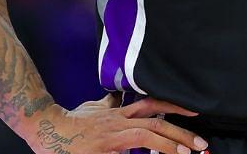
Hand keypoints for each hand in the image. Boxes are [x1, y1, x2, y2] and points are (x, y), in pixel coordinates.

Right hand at [25, 94, 209, 153]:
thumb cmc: (69, 120)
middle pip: (155, 122)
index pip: (151, 106)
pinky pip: (129, 151)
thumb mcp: (93, 108)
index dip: (173, 108)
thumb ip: (109, 106)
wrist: (45, 126)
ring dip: (169, 144)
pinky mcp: (103, 148)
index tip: (193, 113)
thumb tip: (117, 99)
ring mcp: (110, 134)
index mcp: (118, 113)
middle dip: (180, 133)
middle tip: (200, 143)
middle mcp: (117, 121)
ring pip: (146, 134)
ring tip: (187, 153)